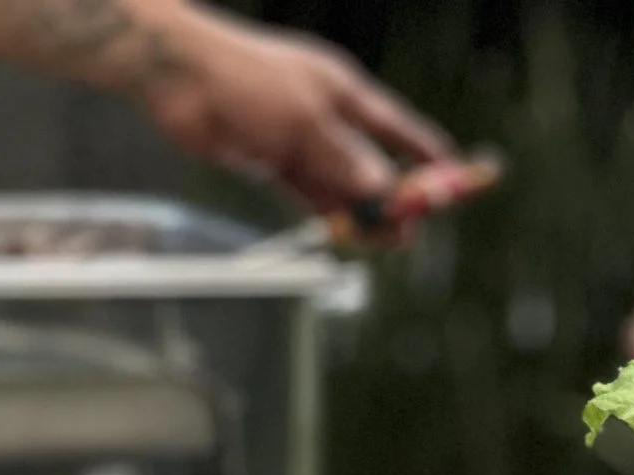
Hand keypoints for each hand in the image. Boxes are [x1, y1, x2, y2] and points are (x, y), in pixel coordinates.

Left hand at [140, 4, 452, 212]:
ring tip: (383, 240)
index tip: (453, 175)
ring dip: (360, 211)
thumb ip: (344, 161)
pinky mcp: (270, 159)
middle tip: (409, 229)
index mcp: (343, 91)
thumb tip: (383, 191)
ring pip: (339, 183)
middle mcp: (325, 115)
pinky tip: (343, 229)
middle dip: (392, 196)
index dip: (426, 153)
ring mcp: (298, 138)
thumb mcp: (304, 123)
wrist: (179, 76)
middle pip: (370, 162)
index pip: (396, 126)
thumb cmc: (244, 79)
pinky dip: (327, 211)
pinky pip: (308, 191)